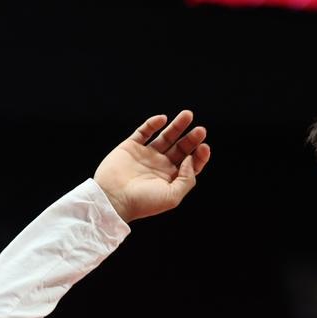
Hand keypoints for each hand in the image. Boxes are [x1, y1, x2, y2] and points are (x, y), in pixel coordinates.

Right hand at [94, 111, 211, 222]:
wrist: (112, 199)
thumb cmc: (142, 202)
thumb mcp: (172, 197)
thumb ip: (187, 179)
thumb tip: (190, 159)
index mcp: (171, 178)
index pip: (190, 164)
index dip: (199, 155)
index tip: (204, 147)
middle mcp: (160, 166)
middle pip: (181, 148)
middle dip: (191, 138)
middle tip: (201, 130)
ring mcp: (146, 155)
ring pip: (165, 136)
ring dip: (177, 126)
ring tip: (188, 115)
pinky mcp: (131, 147)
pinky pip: (144, 132)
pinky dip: (153, 124)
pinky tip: (163, 119)